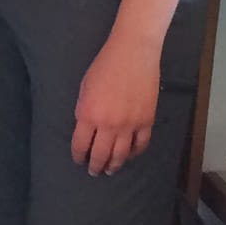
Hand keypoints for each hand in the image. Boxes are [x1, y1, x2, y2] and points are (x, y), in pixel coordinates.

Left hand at [72, 36, 160, 175]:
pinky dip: (134, 153)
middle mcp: (108, 124)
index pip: (81, 144)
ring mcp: (129, 125)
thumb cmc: (104, 65)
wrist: (133, 53)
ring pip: (121, 155)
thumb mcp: (85, 87)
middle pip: (101, 155)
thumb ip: (84, 109)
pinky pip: (140, 145)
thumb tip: (86, 127)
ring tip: (110, 170)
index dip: (79, 155)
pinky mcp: (147, 121)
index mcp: (88, 114)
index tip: (79, 160)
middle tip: (94, 171)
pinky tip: (129, 155)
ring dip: (114, 166)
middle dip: (95, 166)